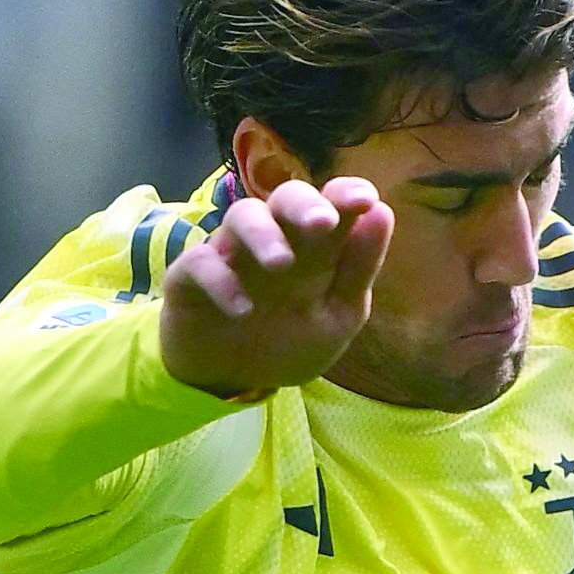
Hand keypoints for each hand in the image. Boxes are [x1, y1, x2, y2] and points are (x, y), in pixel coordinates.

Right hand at [161, 177, 392, 398]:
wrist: (233, 379)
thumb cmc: (290, 339)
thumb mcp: (337, 316)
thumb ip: (358, 270)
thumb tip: (382, 213)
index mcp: (316, 247)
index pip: (332, 205)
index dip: (346, 194)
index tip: (365, 199)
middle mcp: (275, 238)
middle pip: (285, 199)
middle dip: (304, 205)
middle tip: (322, 223)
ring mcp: (232, 252)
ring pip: (243, 216)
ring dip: (263, 234)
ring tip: (281, 263)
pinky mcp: (190, 275)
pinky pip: (200, 263)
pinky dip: (221, 281)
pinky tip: (241, 308)